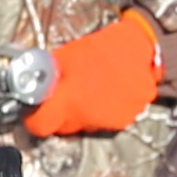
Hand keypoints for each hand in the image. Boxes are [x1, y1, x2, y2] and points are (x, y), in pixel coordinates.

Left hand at [26, 9, 166, 139]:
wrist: (142, 49)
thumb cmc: (102, 49)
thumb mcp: (66, 56)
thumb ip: (49, 78)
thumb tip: (35, 90)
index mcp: (69, 100)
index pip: (39, 125)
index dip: (34, 118)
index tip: (35, 110)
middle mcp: (88, 117)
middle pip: (63, 128)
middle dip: (60, 113)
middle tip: (66, 93)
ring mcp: (108, 122)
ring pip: (84, 125)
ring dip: (83, 112)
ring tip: (92, 89)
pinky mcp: (125, 122)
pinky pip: (105, 122)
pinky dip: (103, 111)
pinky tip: (107, 92)